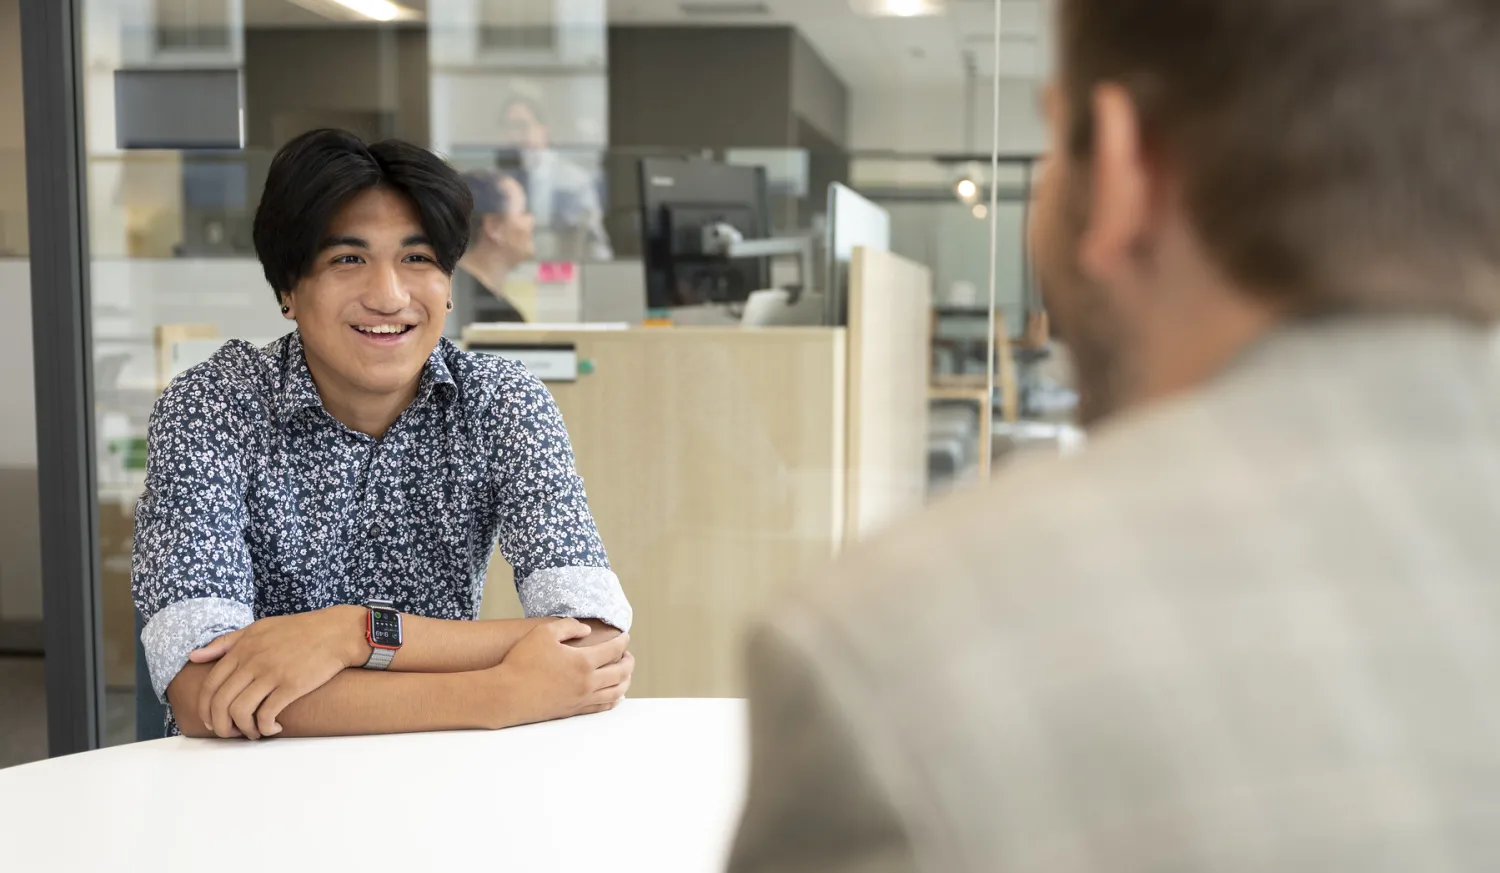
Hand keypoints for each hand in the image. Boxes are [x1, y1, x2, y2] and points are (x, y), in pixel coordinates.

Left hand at [189, 605, 366, 739]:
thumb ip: (225, 643)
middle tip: (230, 733)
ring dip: (242, 730)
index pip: (210, 686)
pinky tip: (274, 728)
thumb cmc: (299, 630)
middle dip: (220, 726)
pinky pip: (266, 715)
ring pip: (239, 712)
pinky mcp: (291, 686)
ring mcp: (271, 673)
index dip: (206, 709)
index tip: (212, 720)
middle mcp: (252, 661)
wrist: (336, 632)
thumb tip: (194, 656)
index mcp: (242, 648)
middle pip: (220, 703)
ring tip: (253, 733)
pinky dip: (264, 728)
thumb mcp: (258, 628)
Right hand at [482, 618, 633, 728]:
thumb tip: (587, 630)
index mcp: (584, 662)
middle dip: (628, 662)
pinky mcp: (574, 710)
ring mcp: (582, 699)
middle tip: (628, 655)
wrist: (507, 695)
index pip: (614, 650)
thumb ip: (569, 626)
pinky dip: (614, 699)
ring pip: (616, 692)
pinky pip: (602, 706)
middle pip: (621, 672)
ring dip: (626, 681)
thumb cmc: (522, 661)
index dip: (623, 641)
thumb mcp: (543, 632)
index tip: (624, 636)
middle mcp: (588, 682)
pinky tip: (616, 695)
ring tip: (626, 674)